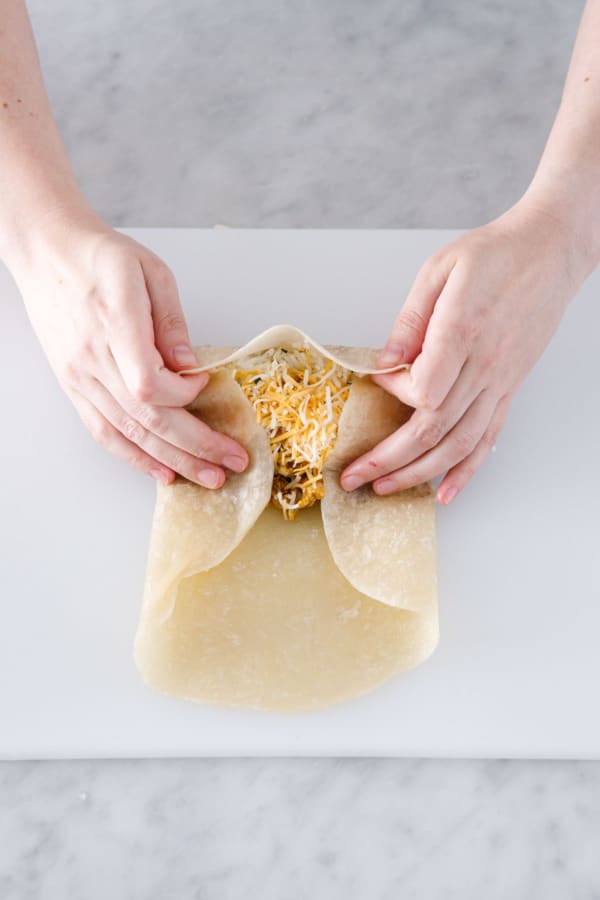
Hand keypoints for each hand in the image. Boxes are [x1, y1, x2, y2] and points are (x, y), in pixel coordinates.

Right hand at [12, 210, 248, 486]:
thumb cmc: (100, 257)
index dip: (184, 394)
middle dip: (197, 446)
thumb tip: (189, 366)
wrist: (47, 254)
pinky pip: (104, 432)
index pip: (150, 383)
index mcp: (115, 324)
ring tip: (208, 477)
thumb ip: (171, 321)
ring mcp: (81, 378)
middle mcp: (93, 359)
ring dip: (173, 460)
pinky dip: (134, 456)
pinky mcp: (74, 387)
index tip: (204, 383)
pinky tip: (162, 471)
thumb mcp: (149, 271)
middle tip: (234, 462)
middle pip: (148, 419)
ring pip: (129, 433)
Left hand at [340, 200, 595, 503]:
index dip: (395, 393)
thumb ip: (411, 319)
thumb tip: (385, 360)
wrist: (550, 253)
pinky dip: (466, 471)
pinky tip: (445, 492)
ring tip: (386, 489)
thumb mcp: (442, 270)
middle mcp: (484, 367)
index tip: (381, 378)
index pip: (423, 388)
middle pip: (433, 428)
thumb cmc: (495, 256)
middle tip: (354, 477)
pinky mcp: (508, 389)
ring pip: (458, 444)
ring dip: (419, 472)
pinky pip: (488, 438)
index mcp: (463, 332)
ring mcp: (499, 383)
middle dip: (388, 459)